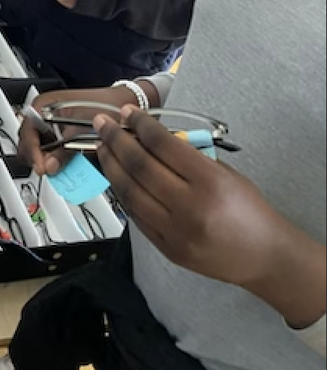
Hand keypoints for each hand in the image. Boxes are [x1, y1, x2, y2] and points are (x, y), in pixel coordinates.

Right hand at [18, 87, 158, 176]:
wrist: (122, 105)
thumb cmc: (104, 107)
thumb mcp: (82, 128)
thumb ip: (63, 149)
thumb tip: (48, 166)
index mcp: (43, 105)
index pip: (27, 131)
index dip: (32, 152)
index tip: (42, 168)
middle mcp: (43, 115)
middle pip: (28, 142)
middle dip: (37, 158)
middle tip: (49, 171)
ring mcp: (50, 126)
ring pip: (36, 149)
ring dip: (45, 160)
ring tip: (59, 169)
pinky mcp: (58, 135)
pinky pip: (49, 150)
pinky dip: (54, 159)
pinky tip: (65, 163)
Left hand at [94, 108, 320, 305]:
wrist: (266, 257)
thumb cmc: (249, 208)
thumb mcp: (226, 172)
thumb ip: (189, 156)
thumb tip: (148, 137)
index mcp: (210, 182)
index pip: (163, 145)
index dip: (141, 125)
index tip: (127, 112)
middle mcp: (189, 208)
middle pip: (140, 167)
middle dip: (116, 141)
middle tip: (102, 124)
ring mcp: (175, 232)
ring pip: (130, 193)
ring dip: (111, 166)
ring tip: (103, 147)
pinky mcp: (167, 250)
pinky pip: (136, 216)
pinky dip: (123, 193)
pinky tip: (116, 176)